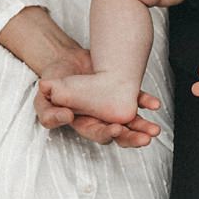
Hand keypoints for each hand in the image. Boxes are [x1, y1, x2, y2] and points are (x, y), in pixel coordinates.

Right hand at [35, 48, 160, 147]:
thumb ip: (49, 114)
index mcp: (84, 123)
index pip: (98, 133)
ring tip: (155, 130)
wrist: (63, 60)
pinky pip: (136, 98)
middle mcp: (100, 118)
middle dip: (132, 137)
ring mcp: (112, 106)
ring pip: (131, 121)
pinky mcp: (120, 91)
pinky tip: (154, 104)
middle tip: (145, 138)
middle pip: (119, 133)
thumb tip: (66, 117)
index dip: (108, 134)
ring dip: (144, 126)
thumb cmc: (51, 85)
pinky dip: (145, 101)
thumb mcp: (43, 101)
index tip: (116, 129)